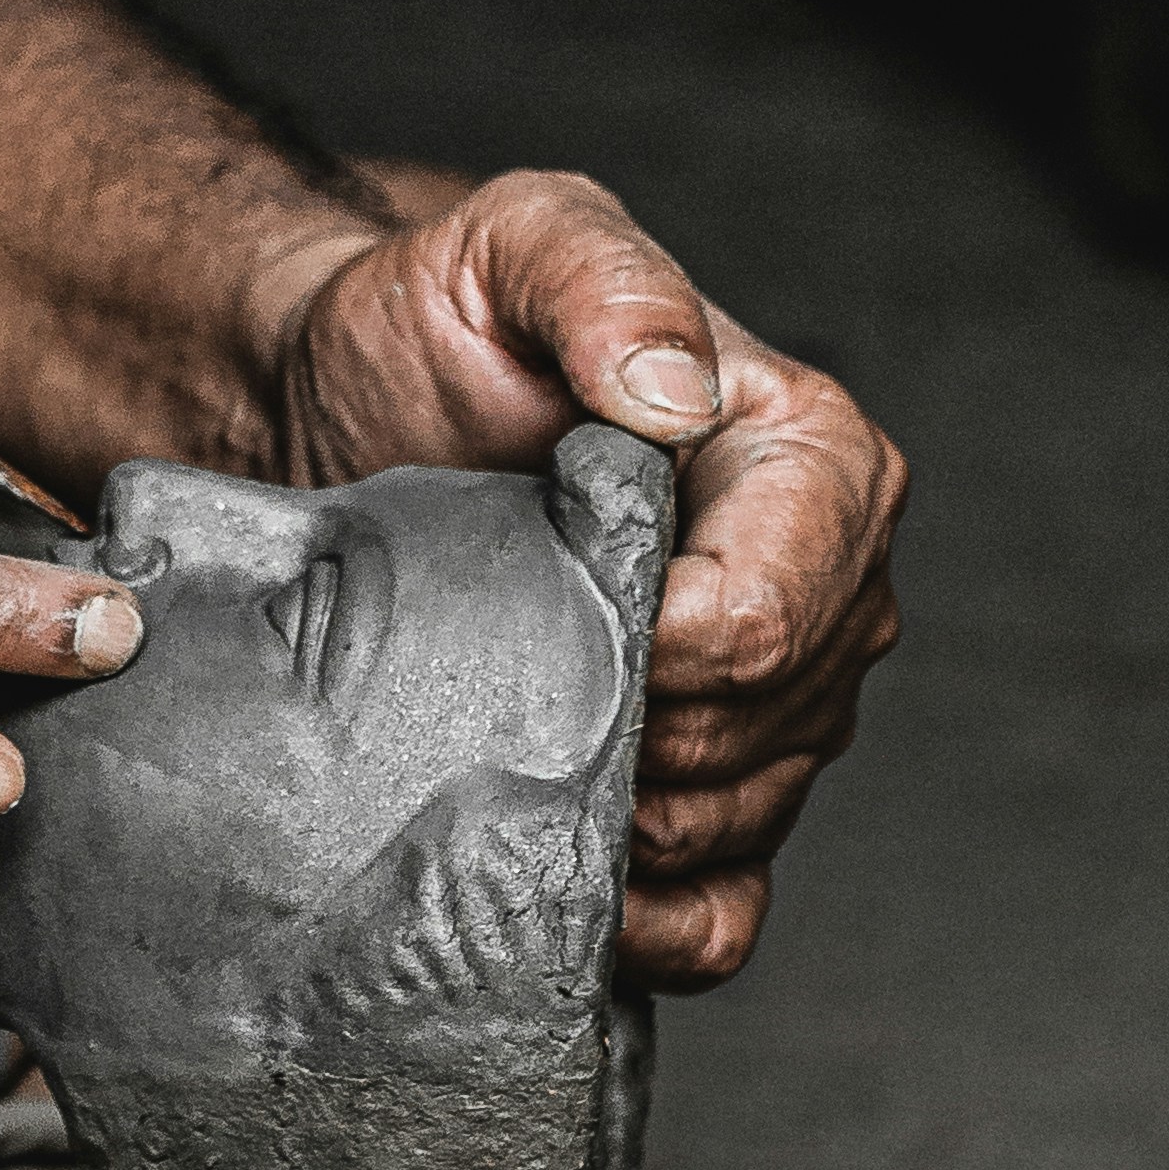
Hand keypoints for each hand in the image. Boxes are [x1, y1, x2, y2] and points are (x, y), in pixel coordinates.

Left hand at [250, 167, 904, 984]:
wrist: (343, 412)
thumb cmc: (437, 327)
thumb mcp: (510, 243)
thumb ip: (600, 281)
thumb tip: (670, 392)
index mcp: (814, 463)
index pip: (764, 618)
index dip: (646, 647)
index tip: (532, 608)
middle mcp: (824, 596)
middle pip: (750, 735)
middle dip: (613, 726)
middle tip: (488, 670)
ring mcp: (775, 712)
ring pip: (730, 822)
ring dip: (607, 812)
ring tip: (494, 740)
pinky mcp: (708, 798)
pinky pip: (724, 915)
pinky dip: (652, 926)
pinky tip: (565, 893)